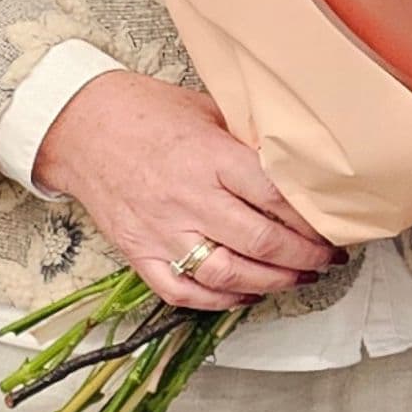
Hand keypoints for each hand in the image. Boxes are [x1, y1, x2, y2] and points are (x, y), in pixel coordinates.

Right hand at [30, 71, 339, 310]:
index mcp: (210, 158)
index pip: (276, 198)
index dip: (312, 220)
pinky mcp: (139, 253)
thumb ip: (247, 141)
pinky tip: (247, 293)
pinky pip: (184, 291)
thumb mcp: (207, 111)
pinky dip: (221, 300)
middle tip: (327, 259)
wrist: (78, 125)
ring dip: (272, 283)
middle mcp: (188, 199)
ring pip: (229, 274)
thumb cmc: (145, 113)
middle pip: (261, 242)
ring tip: (298, 279)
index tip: (332, 226)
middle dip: (305, 258)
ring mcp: (162, 230)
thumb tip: (296, 166)